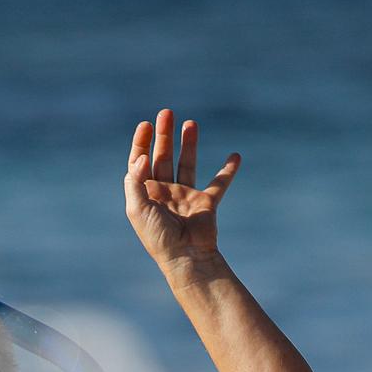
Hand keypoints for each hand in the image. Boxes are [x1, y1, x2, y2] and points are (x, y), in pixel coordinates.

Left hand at [124, 108, 238, 273]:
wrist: (186, 259)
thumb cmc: (158, 237)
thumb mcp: (138, 209)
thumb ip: (136, 182)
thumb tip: (141, 157)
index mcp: (145, 194)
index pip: (140, 162)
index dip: (141, 142)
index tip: (146, 125)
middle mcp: (164, 193)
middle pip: (162, 157)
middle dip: (163, 135)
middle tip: (167, 113)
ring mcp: (185, 197)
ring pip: (187, 164)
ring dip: (188, 144)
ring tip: (191, 123)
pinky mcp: (206, 204)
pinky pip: (219, 183)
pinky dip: (228, 171)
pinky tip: (235, 156)